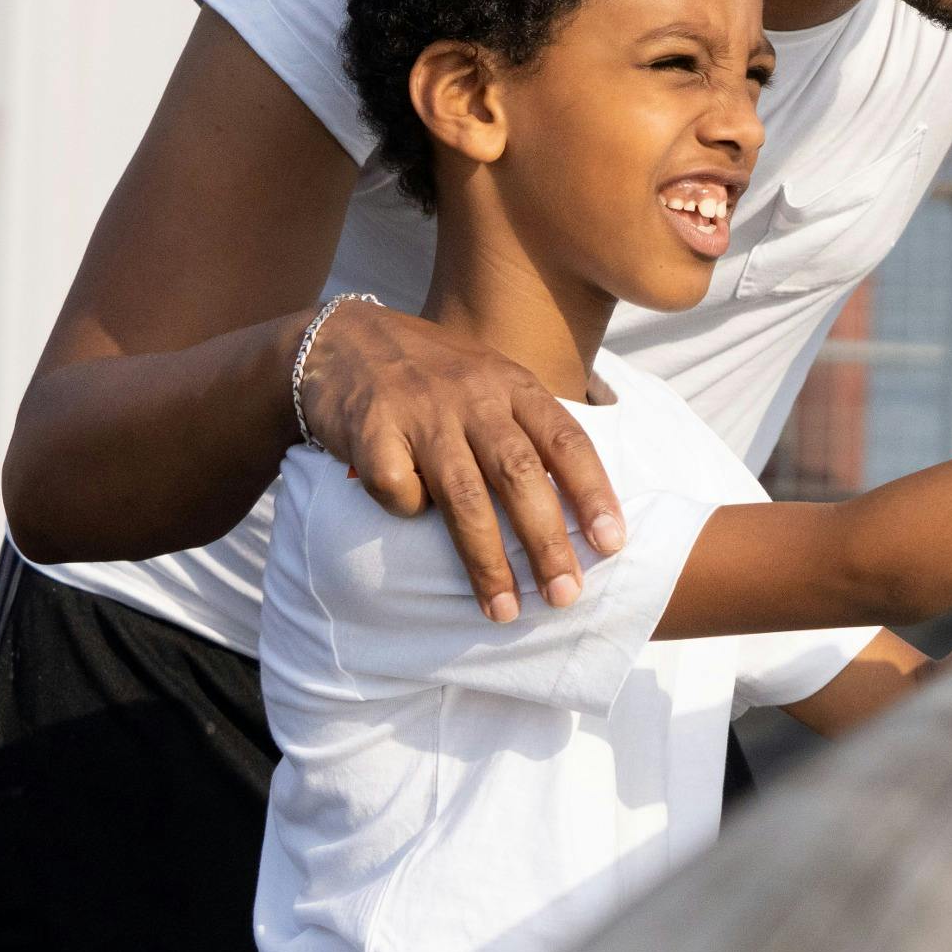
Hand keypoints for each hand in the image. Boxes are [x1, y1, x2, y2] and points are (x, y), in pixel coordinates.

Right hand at [296, 300, 622, 621]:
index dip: (593, 493)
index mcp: (511, 383)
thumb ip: (526, 429)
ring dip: (487, 561)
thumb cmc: (429, 377)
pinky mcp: (372, 429)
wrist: (340, 341)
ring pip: (464, 496)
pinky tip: (405, 512)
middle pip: (520, 475)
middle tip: (565, 595)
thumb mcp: (488, 382)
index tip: (612, 543)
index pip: (566, 440)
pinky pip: (399, 491)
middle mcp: (473, 395)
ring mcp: (422, 411)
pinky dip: (407, 511)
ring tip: (505, 610)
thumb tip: (575, 507)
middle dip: (547, 541)